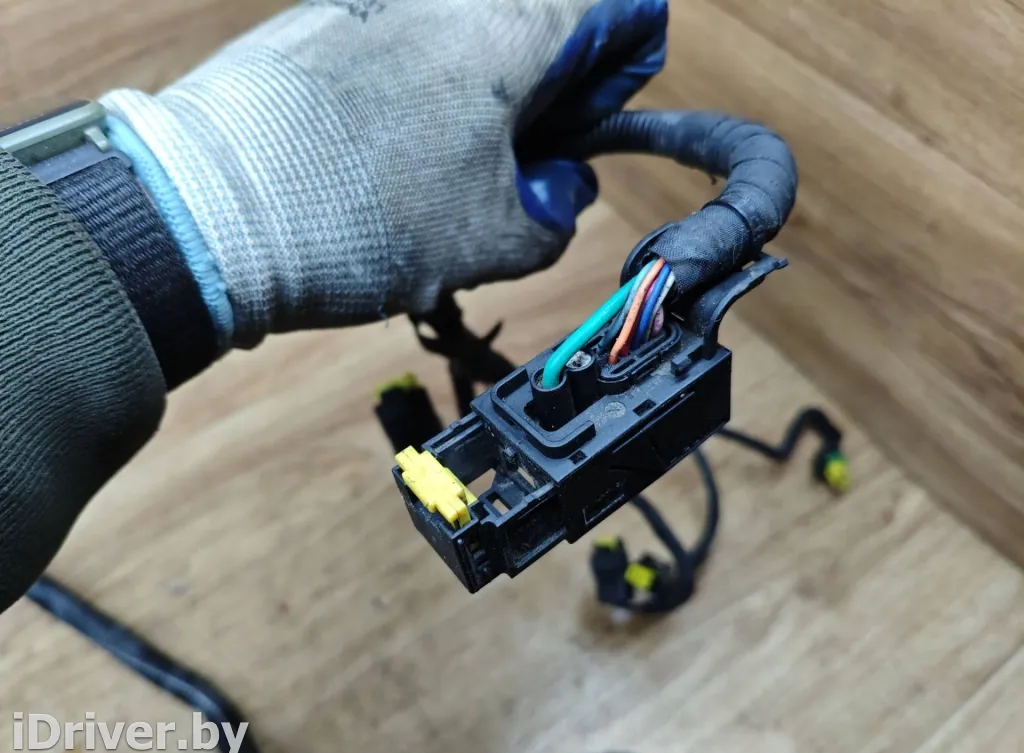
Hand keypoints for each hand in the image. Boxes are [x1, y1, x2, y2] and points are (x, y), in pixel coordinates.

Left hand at [101, 0, 667, 348]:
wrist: (212, 211)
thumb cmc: (360, 217)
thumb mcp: (495, 240)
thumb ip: (557, 211)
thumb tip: (561, 189)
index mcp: (512, 27)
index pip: (621, 9)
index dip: (620, 74)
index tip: (586, 129)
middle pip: (541, 21)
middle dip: (548, 92)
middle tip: (522, 167)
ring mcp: (381, 1)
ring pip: (471, 36)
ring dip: (483, 97)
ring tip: (449, 172)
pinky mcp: (325, 21)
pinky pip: (405, 42)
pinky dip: (422, 90)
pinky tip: (390, 154)